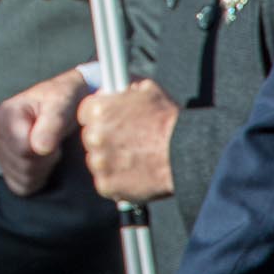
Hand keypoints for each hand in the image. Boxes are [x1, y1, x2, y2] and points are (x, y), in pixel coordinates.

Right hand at [0, 67, 90, 195]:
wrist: (64, 102)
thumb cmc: (63, 99)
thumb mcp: (62, 102)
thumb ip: (52, 123)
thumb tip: (40, 148)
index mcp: (4, 115)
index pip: (24, 149)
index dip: (47, 147)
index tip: (57, 135)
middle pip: (23, 166)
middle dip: (46, 159)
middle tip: (54, 143)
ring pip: (23, 178)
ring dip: (43, 169)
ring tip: (48, 149)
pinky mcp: (6, 167)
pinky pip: (20, 187)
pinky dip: (36, 179)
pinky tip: (42, 162)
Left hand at [80, 79, 178, 203]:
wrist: (188, 154)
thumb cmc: (170, 122)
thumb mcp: (147, 90)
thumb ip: (124, 89)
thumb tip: (115, 89)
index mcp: (98, 110)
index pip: (86, 114)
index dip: (100, 119)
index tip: (112, 124)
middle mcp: (94, 135)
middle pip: (91, 138)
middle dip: (106, 140)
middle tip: (128, 143)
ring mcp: (99, 162)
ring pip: (97, 161)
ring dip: (111, 162)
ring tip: (135, 160)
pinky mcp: (106, 184)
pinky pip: (105, 184)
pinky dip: (118, 182)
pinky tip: (135, 175)